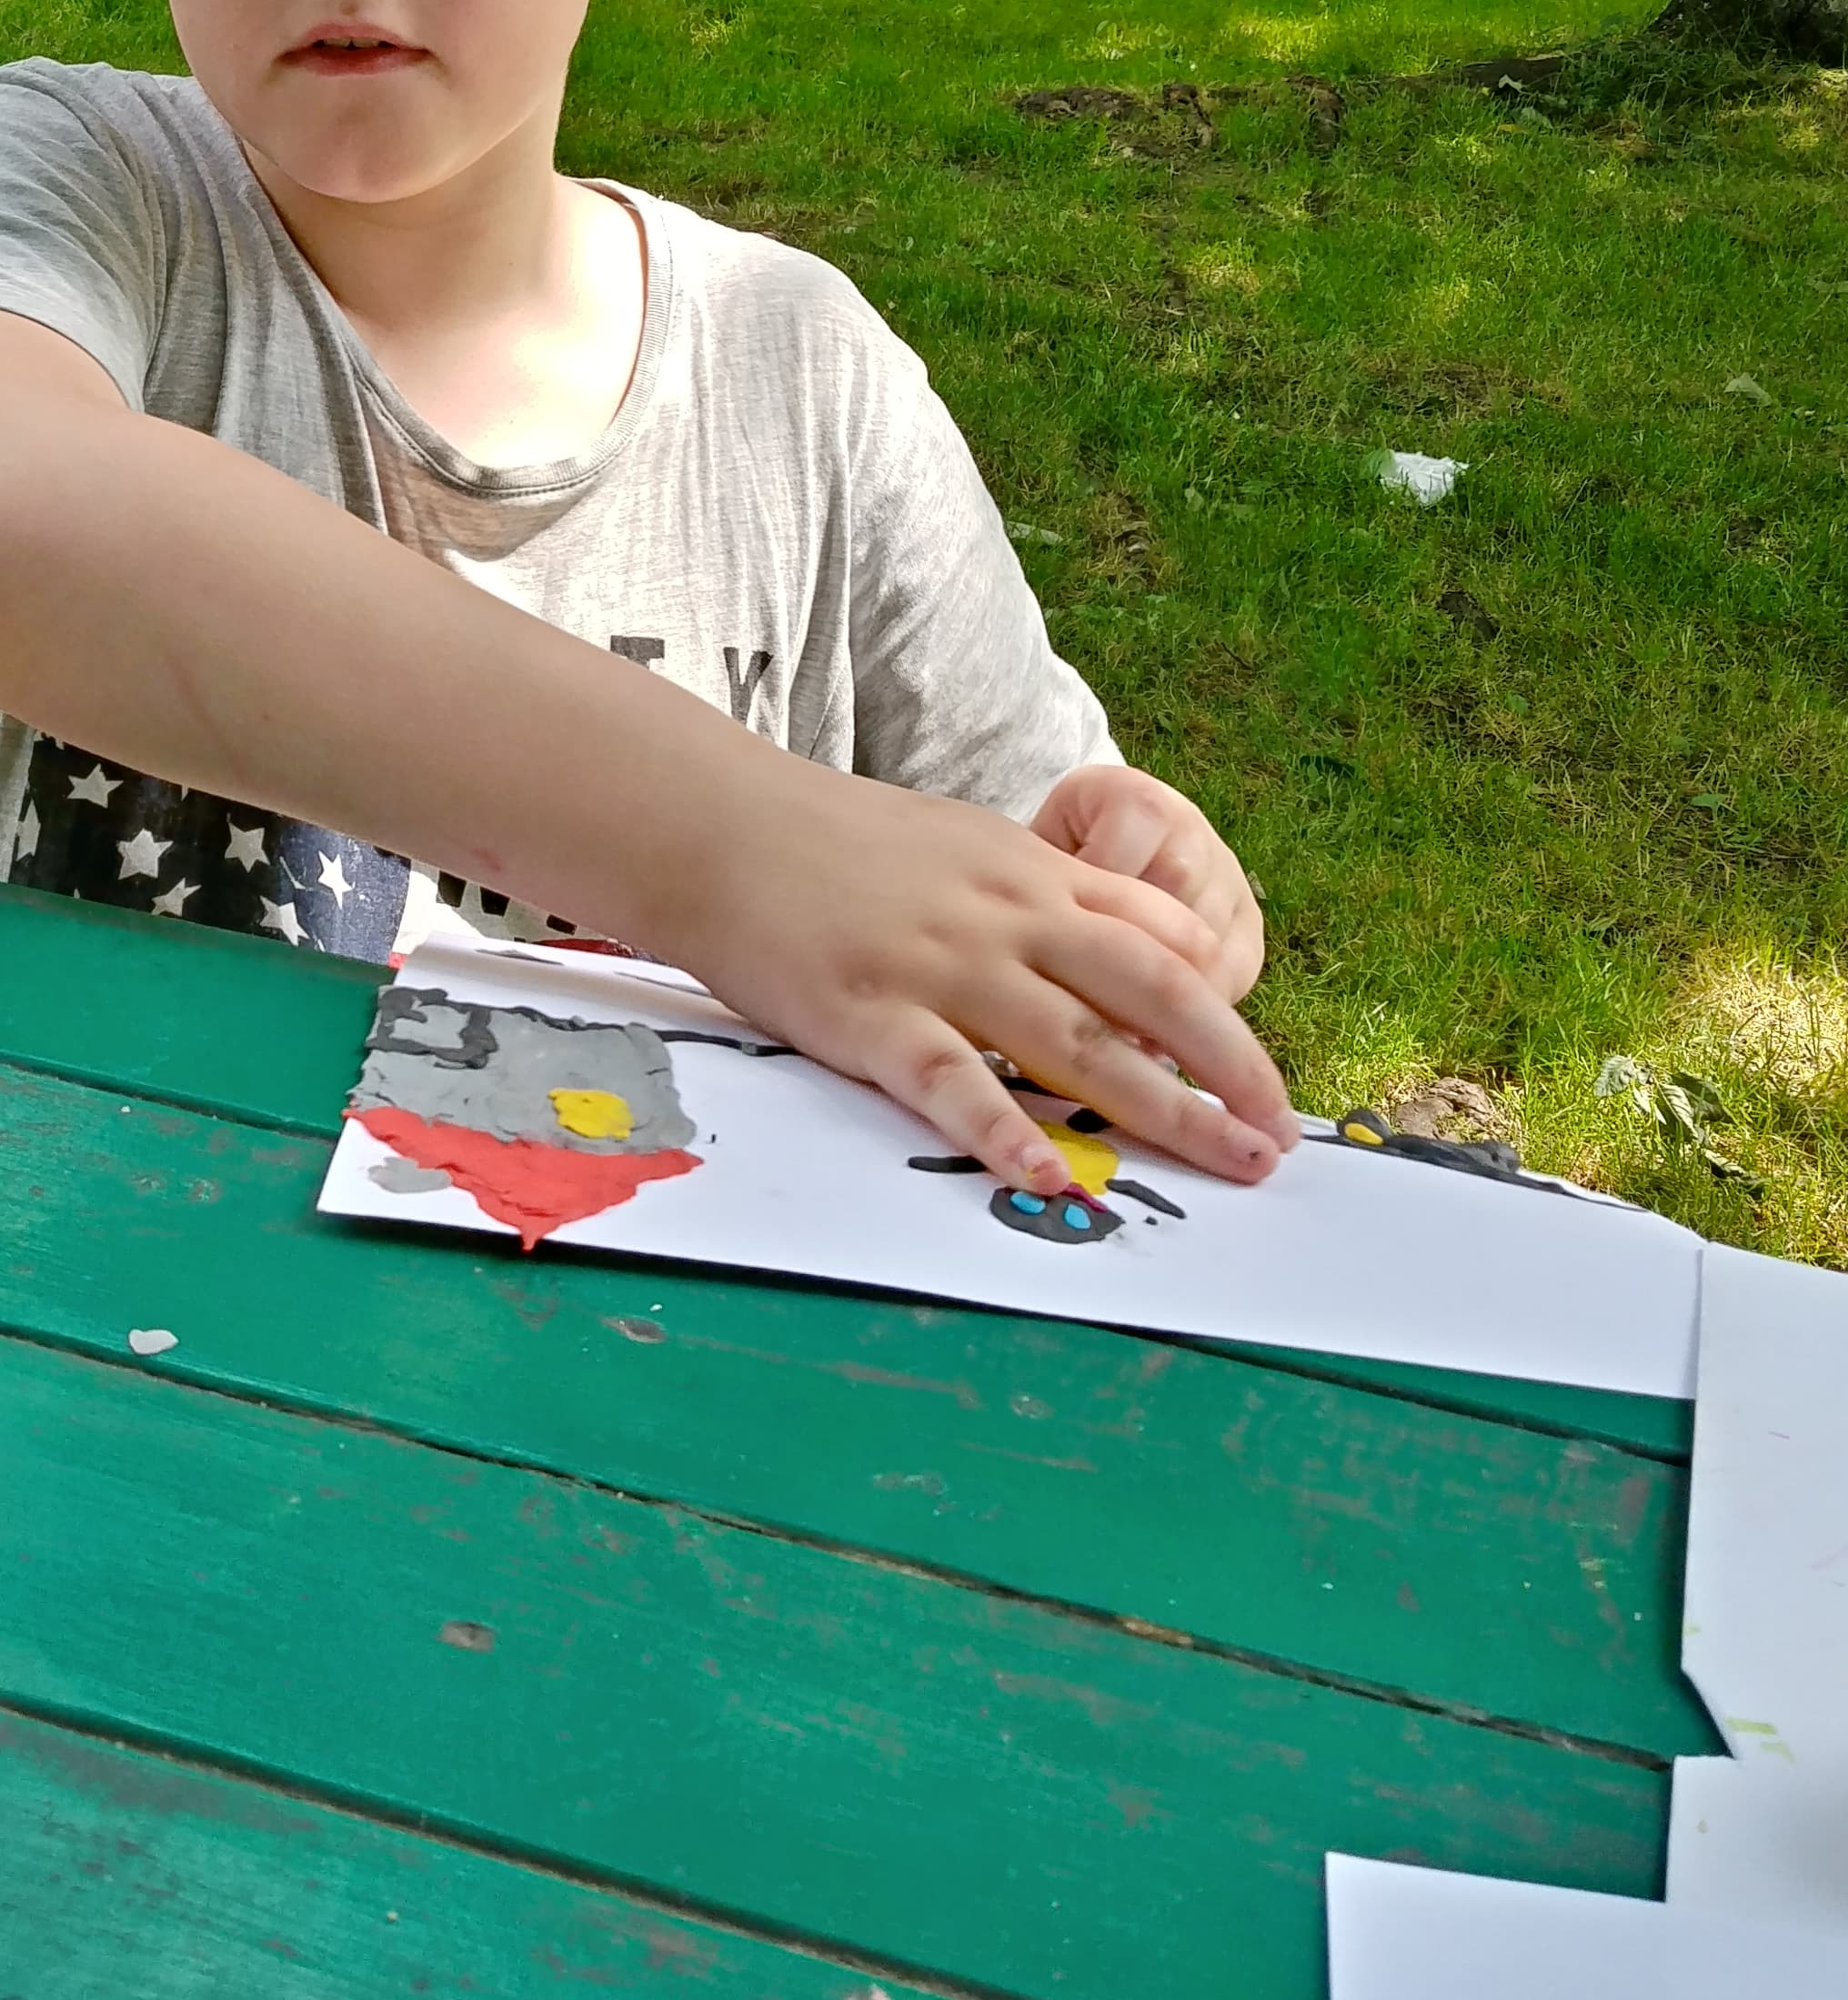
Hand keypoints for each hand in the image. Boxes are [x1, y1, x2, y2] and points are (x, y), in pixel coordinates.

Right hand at [663, 754, 1296, 1194]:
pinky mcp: (870, 1015)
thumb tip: (1113, 949)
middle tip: (1280, 1135)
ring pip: (1077, 1042)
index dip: (1217, 1009)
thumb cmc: (834, 841)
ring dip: (1164, 1110)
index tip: (1254, 1073)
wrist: (719, 824)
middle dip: (1229, 1066)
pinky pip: (952, 1083)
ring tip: (1227, 1163)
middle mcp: (1006, 917)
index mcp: (1029, 874)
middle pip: (1150, 991)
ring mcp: (941, 966)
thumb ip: (1036, 894)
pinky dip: (1004, 1130)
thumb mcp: (960, 843)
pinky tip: (1050, 1175)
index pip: (1157, 937)